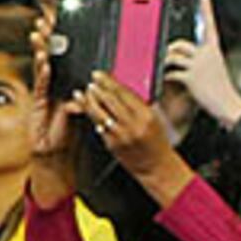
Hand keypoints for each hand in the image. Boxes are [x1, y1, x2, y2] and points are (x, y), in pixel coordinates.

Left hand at [76, 78, 193, 198]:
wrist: (156, 166)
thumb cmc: (156, 140)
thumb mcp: (154, 118)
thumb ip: (137, 104)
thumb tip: (118, 87)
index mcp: (146, 116)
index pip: (124, 93)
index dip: (109, 81)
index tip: (99, 74)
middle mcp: (133, 125)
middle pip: (110, 101)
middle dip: (98, 88)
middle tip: (91, 80)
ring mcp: (121, 135)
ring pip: (100, 113)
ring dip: (89, 100)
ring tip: (83, 92)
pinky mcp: (112, 144)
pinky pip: (99, 126)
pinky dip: (91, 115)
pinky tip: (86, 108)